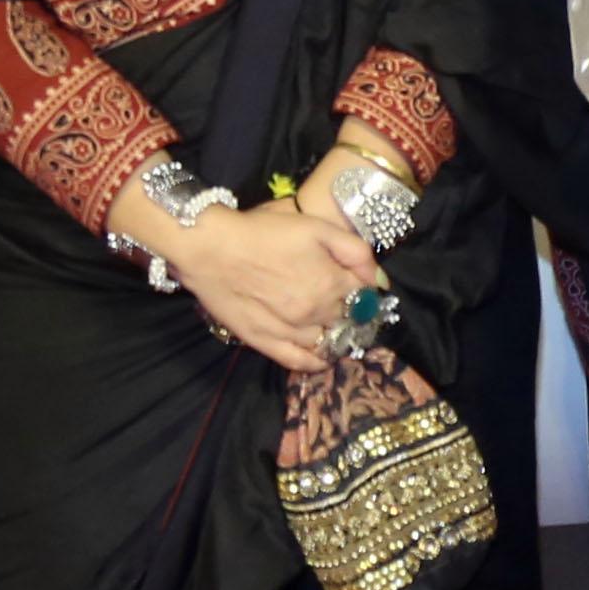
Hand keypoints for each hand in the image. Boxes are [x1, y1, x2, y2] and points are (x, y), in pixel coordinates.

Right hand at [165, 202, 383, 373]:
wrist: (209, 246)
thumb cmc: (263, 232)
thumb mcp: (317, 227)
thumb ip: (355, 252)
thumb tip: (378, 280)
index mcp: (332, 284)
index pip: (365, 297)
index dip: (366, 292)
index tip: (360, 288)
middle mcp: (316, 312)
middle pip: (348, 321)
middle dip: (353, 314)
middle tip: (347, 307)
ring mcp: (291, 331)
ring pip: (328, 343)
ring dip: (337, 337)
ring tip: (333, 327)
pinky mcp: (264, 342)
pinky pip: (299, 362)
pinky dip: (315, 362)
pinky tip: (321, 355)